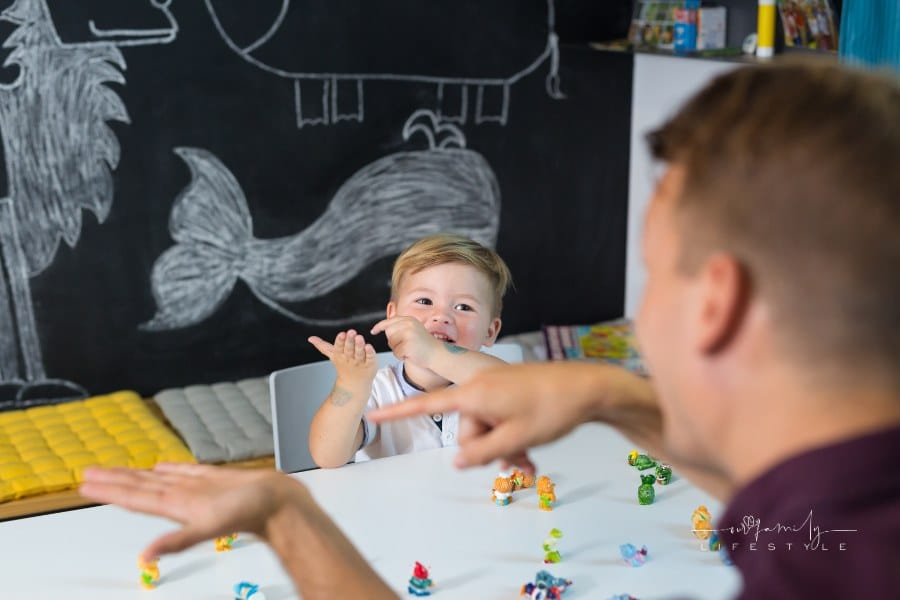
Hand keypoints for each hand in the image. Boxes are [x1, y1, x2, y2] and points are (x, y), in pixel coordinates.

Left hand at [79, 463, 308, 559]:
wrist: (282, 504)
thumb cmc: (253, 513)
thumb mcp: (212, 526)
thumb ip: (179, 541)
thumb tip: (145, 557)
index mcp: (178, 507)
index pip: (135, 498)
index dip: (110, 491)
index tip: (85, 484)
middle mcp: (183, 498)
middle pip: (140, 488)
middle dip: (114, 481)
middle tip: (87, 473)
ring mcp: (198, 489)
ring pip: (159, 479)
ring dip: (136, 474)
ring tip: (114, 469)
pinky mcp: (215, 480)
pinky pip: (185, 471)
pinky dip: (170, 467)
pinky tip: (160, 466)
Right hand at [309, 330, 377, 385]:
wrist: (354, 384)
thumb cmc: (344, 366)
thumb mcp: (333, 355)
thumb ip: (322, 346)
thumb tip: (311, 338)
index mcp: (340, 355)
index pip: (339, 347)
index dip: (340, 341)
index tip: (342, 334)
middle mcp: (350, 358)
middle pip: (349, 349)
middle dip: (350, 341)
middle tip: (351, 332)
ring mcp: (360, 362)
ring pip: (360, 353)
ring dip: (359, 345)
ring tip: (359, 337)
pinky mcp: (370, 364)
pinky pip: (370, 358)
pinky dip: (370, 353)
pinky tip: (369, 346)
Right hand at [368, 362, 606, 470]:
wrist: (588, 387)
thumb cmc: (551, 409)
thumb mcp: (515, 438)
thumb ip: (482, 452)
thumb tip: (456, 461)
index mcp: (475, 393)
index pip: (428, 403)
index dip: (398, 411)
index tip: (371, 413)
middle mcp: (480, 386)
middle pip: (465, 428)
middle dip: (486, 449)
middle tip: (516, 463)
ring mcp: (496, 388)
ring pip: (484, 428)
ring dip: (502, 447)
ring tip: (528, 461)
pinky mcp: (509, 391)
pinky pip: (498, 419)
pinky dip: (509, 437)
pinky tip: (529, 455)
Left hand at [370, 316, 439, 367]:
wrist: (438, 354)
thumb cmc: (425, 345)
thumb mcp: (414, 330)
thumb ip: (401, 327)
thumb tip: (385, 327)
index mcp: (410, 319)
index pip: (389, 321)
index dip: (380, 326)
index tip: (373, 331)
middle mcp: (409, 324)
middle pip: (388, 333)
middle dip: (393, 341)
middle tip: (405, 345)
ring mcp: (408, 334)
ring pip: (391, 343)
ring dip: (397, 349)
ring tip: (410, 349)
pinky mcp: (408, 345)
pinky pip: (396, 353)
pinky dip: (401, 356)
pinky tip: (411, 354)